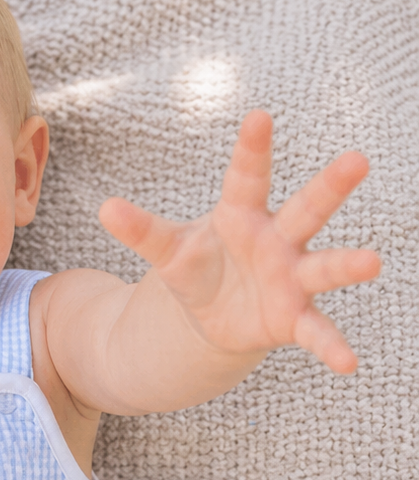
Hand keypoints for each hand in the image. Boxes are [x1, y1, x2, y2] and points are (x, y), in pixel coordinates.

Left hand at [98, 111, 380, 373]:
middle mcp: (278, 239)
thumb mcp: (168, 250)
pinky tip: (349, 363)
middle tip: (357, 160)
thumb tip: (104, 207)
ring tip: (373, 262)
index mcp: (242, 214)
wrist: (215, 313)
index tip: (258, 116)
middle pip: (307, 209)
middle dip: (331, 186)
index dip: (251, 149)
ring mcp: (292, 278)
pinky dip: (332, 347)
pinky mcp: (294, 318)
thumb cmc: (198, 266)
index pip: (247, 176)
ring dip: (348, 264)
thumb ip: (142, 231)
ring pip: (324, 266)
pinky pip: (317, 331)